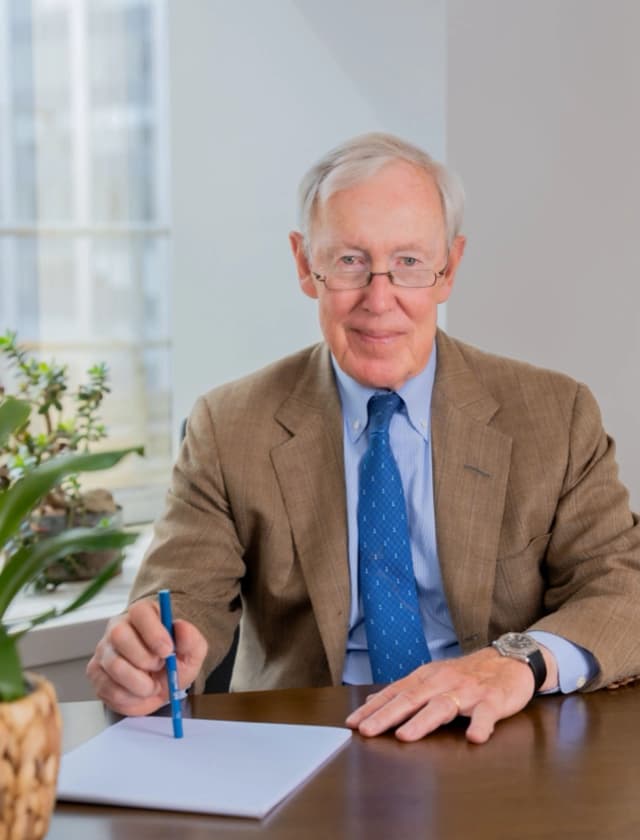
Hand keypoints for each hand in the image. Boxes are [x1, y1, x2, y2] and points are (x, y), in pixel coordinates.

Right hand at [86, 599, 207, 715]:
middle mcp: (118, 628)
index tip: (168, 651)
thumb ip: (191, 639)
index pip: (140, 612)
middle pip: (120, 635)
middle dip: (144, 659)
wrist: (161, 683)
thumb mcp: (191, 652)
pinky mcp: (95, 672)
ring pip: (114, 665)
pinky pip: (108, 687)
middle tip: (159, 668)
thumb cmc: (173, 662)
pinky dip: (129, 697)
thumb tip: (181, 627)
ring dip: (139, 682)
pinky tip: (138, 692)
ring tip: (152, 684)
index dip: (154, 632)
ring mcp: (104, 650)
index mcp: (143, 615)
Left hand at [345, 645, 556, 743]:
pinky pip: (486, 714)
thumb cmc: (467, 674)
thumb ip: (404, 691)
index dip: (373, 708)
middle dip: (387, 716)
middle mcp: (443, 682)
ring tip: (405, 736)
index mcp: (427, 678)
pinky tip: (474, 737)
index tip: (352, 723)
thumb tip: (370, 703)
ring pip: (442, 706)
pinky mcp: (493, 700)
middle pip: (411, 699)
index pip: (395, 693)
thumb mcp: (433, 678)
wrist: (509, 660)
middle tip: (367, 731)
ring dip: (423, 721)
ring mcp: (468, 691)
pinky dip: (480, 724)